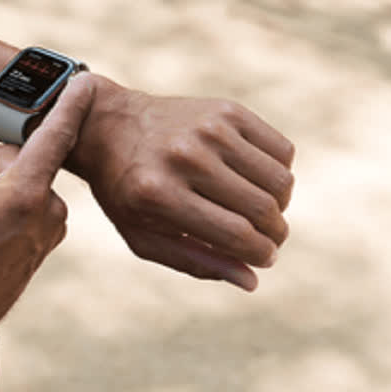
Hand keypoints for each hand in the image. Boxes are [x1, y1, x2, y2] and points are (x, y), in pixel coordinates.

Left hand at [68, 76, 294, 291]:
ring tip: (261, 210)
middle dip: (276, 235)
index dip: (262, 255)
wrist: (108, 125)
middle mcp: (186, 157)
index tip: (266, 259)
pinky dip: (280, 172)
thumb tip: (252, 281)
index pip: (237, 235)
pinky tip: (256, 180)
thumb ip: (196, 262)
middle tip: (268, 239)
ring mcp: (209, 129)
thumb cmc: (126, 191)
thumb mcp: (144, 236)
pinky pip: (282, 150)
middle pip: (263, 209)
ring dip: (280, 205)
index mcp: (159, 194)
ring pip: (281, 180)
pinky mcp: (227, 110)